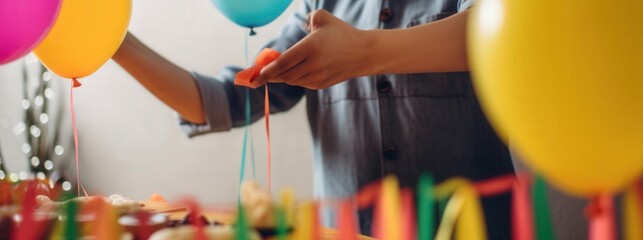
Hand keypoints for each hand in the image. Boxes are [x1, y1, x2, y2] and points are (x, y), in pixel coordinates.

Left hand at [254, 10, 375, 89]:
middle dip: (269, 75)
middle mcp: (313, 64)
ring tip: (272, 73)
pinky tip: (291, 73)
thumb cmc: (343, 34)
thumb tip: (300, 23)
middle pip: (284, 74)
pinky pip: (302, 83)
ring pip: (292, 80)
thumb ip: (309, 18)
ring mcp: (318, 76)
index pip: (283, 62)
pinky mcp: (322, 84)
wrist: (365, 53)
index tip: (255, 73)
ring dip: (281, 77)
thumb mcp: (324, 19)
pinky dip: (293, 79)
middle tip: (258, 74)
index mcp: (311, 47)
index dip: (267, 70)